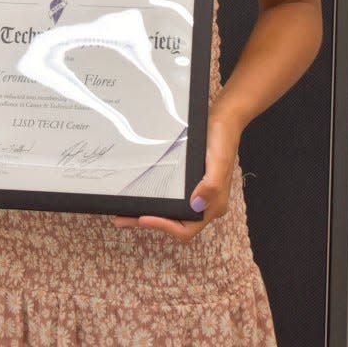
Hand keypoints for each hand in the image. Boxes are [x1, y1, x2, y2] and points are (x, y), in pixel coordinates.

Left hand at [111, 110, 240, 241]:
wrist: (224, 119)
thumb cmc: (222, 139)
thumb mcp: (218, 161)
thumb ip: (211, 185)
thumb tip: (195, 204)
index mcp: (213, 205)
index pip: (186, 228)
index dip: (164, 226)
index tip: (143, 217)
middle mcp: (205, 203)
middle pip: (175, 222)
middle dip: (150, 221)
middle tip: (123, 217)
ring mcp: (198, 193)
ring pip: (172, 211)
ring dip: (150, 212)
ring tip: (126, 211)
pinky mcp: (191, 182)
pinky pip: (173, 197)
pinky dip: (157, 199)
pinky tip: (143, 194)